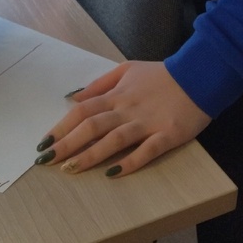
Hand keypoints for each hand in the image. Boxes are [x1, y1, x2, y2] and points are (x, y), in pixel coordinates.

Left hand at [37, 61, 210, 177]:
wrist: (199, 75)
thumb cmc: (162, 75)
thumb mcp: (128, 69)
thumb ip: (101, 83)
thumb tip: (74, 97)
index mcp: (118, 94)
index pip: (83, 111)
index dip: (61, 127)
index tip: (44, 143)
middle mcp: (128, 109)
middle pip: (92, 126)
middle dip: (67, 144)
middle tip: (46, 161)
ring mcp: (148, 123)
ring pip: (114, 139)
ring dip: (91, 155)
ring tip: (70, 169)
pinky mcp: (168, 135)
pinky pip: (147, 151)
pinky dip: (130, 162)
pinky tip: (113, 174)